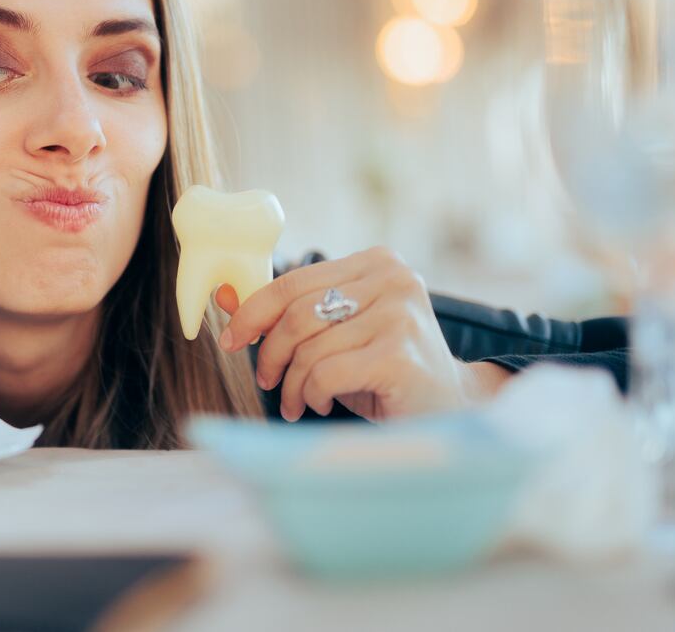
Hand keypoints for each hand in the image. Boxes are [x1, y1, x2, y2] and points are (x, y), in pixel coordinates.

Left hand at [214, 247, 511, 420]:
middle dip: (271, 354)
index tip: (232, 340)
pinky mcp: (400, 355)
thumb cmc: (382, 371)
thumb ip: (285, 314)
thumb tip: (223, 296)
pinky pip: (325, 373)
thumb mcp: (334, 335)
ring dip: (292, 384)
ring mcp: (401, 315)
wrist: (451, 412)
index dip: (253, 311)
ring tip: (299, 402)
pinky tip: (324, 405)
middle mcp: (394, 279)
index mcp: (377, 263)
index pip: (294, 280)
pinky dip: (312, 395)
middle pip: (296, 313)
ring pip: (309, 348)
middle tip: (267, 382)